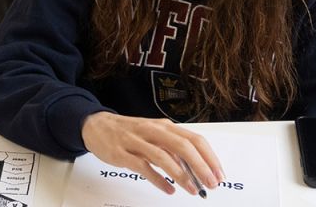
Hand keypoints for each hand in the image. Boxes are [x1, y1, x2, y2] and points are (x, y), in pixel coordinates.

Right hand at [81, 112, 223, 195]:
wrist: (96, 125)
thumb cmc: (130, 132)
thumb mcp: (154, 136)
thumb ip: (173, 150)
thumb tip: (197, 169)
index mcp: (164, 126)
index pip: (194, 139)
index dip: (209, 157)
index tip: (219, 175)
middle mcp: (152, 130)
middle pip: (182, 146)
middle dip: (200, 166)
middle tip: (211, 184)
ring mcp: (136, 141)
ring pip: (163, 156)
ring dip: (181, 175)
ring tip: (192, 190)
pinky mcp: (121, 152)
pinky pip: (142, 166)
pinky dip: (158, 179)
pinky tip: (168, 189)